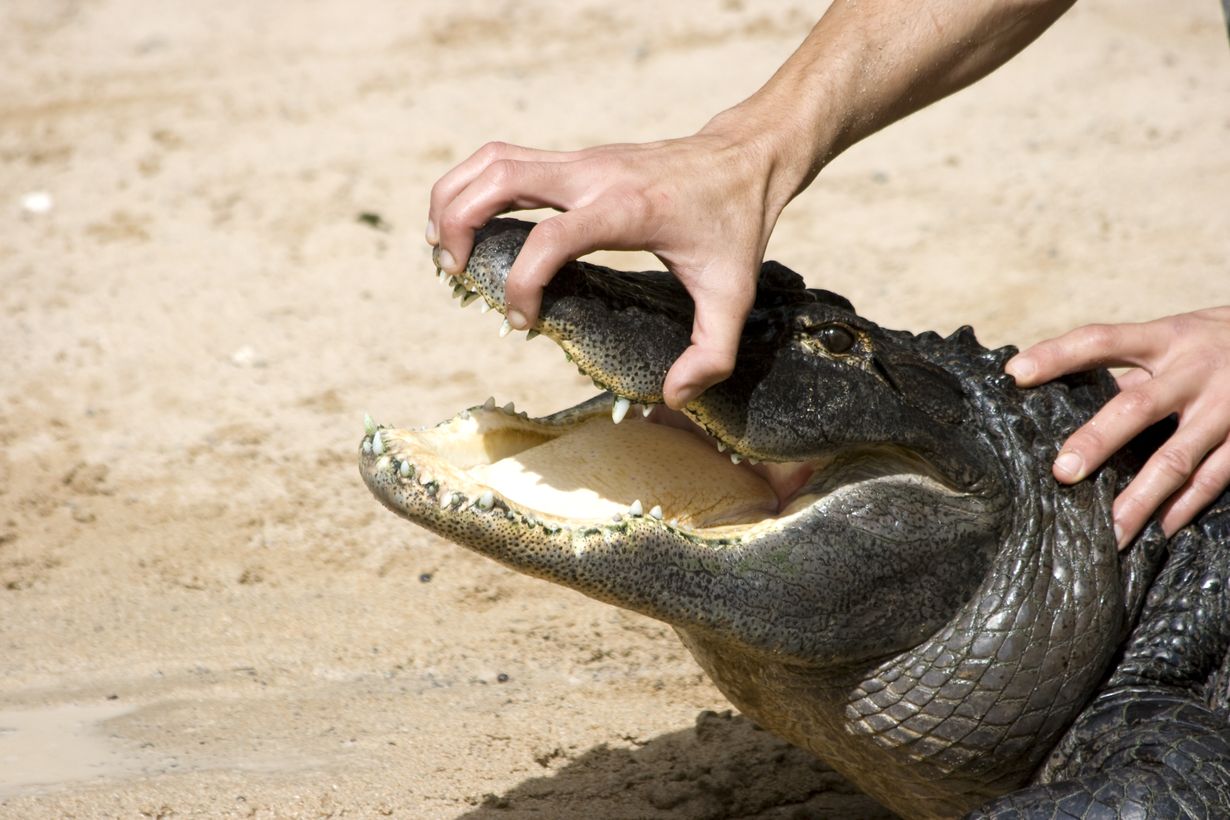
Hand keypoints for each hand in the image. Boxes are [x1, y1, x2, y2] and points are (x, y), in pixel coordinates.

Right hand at [425, 106, 806, 409]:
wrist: (745, 157)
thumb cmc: (736, 226)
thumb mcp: (735, 295)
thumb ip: (712, 353)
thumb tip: (673, 396)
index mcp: (627, 208)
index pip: (551, 237)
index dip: (524, 283)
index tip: (524, 323)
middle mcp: (593, 175)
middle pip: (499, 176)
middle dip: (459, 223)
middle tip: (452, 273)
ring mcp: (580, 161)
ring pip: (493, 159)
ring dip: (455, 198)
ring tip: (444, 250)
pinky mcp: (574, 160)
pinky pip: (505, 161)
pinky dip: (473, 187)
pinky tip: (468, 226)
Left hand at [1005, 307, 1229, 547]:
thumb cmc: (1215, 343)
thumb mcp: (1175, 339)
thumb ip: (1129, 371)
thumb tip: (1061, 401)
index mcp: (1166, 338)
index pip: (1102, 341)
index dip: (1057, 355)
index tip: (1015, 375)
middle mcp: (1195, 370)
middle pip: (1137, 406)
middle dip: (1098, 440)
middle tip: (1062, 473)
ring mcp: (1226, 408)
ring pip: (1176, 457)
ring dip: (1139, 498)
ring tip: (1107, 533)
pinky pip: (1213, 478)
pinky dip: (1183, 507)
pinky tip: (1156, 531)